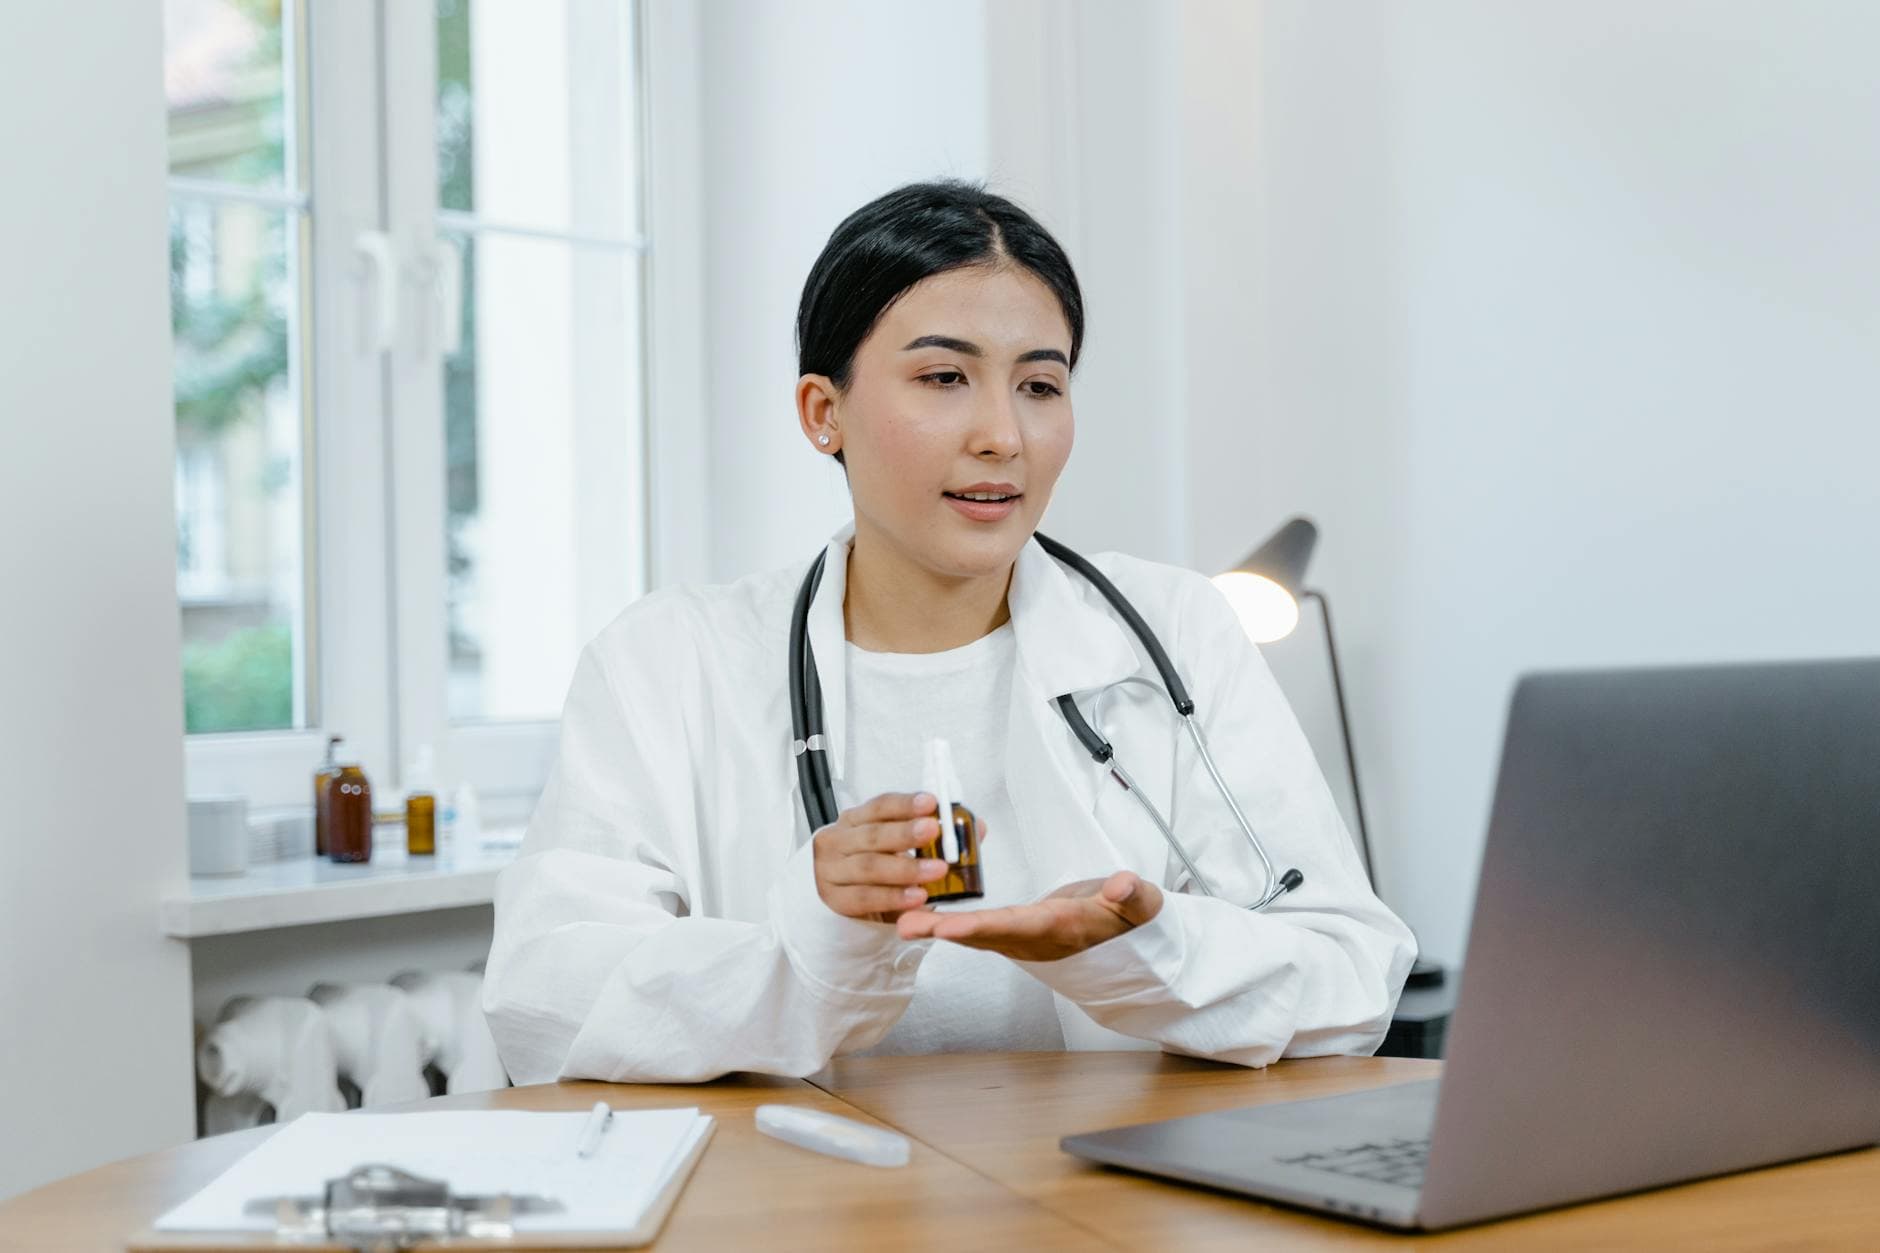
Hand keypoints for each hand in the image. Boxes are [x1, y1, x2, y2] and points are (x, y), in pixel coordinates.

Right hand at [813, 792, 954, 923]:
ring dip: (905, 868)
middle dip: (905, 832)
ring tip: (936, 870)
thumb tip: (977, 827)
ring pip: (869, 867)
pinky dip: (892, 897)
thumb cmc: (877, 866)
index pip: (879, 806)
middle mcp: (838, 840)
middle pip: (873, 834)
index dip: (905, 804)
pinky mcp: (835, 899)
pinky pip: (865, 898)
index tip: (931, 802)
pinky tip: (917, 897)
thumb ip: (937, 838)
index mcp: (855, 820)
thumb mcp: (900, 847)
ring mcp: (831, 870)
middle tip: (933, 830)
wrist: (845, 898)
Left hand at [895, 871, 1163, 961]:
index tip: (951, 926)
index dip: (983, 926)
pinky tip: (920, 913)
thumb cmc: (1129, 917)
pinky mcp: (1013, 931)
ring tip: (901, 922)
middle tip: (906, 926)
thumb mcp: (1142, 905)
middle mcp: (1035, 938)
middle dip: (945, 931)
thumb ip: (1133, 895)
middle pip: (984, 935)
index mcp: (1060, 928)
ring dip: (938, 928)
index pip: (1017, 926)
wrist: (1125, 936)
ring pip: (975, 933)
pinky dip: (949, 922)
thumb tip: (1122, 884)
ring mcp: (1022, 937)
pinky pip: (976, 928)